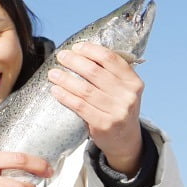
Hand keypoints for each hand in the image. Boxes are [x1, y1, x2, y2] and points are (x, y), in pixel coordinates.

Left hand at [49, 42, 143, 174]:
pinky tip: (55, 90)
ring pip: (85, 89)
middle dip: (75, 62)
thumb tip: (79, 53)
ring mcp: (117, 111)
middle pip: (95, 72)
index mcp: (133, 82)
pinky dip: (65, 96)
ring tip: (52, 73)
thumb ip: (109, 73)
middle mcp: (128, 95)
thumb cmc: (117, 108)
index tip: (77, 47)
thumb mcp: (122, 89)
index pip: (111, 59)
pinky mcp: (104, 124)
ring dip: (65, 79)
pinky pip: (80, 106)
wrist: (125, 139)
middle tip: (61, 56)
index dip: (91, 50)